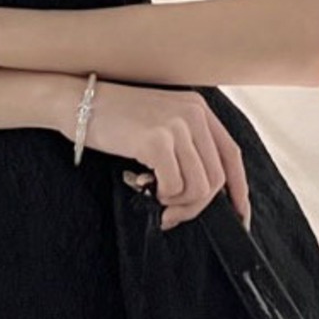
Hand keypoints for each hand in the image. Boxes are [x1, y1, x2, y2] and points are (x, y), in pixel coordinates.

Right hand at [80, 81, 250, 231]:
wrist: (78, 102)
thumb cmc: (114, 118)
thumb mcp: (159, 123)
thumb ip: (184, 147)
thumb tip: (200, 191)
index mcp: (198, 109)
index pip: (232, 155)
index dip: (239, 189)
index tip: (240, 215)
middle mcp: (193, 114)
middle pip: (216, 178)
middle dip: (197, 206)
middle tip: (173, 214)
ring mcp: (176, 126)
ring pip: (199, 187)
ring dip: (179, 203)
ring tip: (157, 197)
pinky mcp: (156, 140)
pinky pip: (174, 186)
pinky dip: (163, 195)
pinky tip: (144, 185)